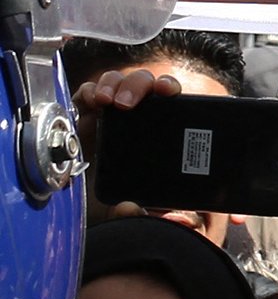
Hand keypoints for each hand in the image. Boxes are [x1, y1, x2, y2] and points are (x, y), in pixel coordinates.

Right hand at [72, 68, 182, 222]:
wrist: (90, 212)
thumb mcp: (144, 214)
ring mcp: (111, 117)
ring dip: (114, 84)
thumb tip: (129, 208)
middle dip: (138, 85)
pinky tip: (92, 99)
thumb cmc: (124, 206)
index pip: (172, 102)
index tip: (168, 92)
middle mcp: (137, 119)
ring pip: (118, 83)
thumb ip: (144, 215)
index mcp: (161, 132)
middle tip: (127, 103)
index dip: (170, 89)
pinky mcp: (84, 119)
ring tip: (106, 100)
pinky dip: (89, 90)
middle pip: (145, 85)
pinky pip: (87, 94)